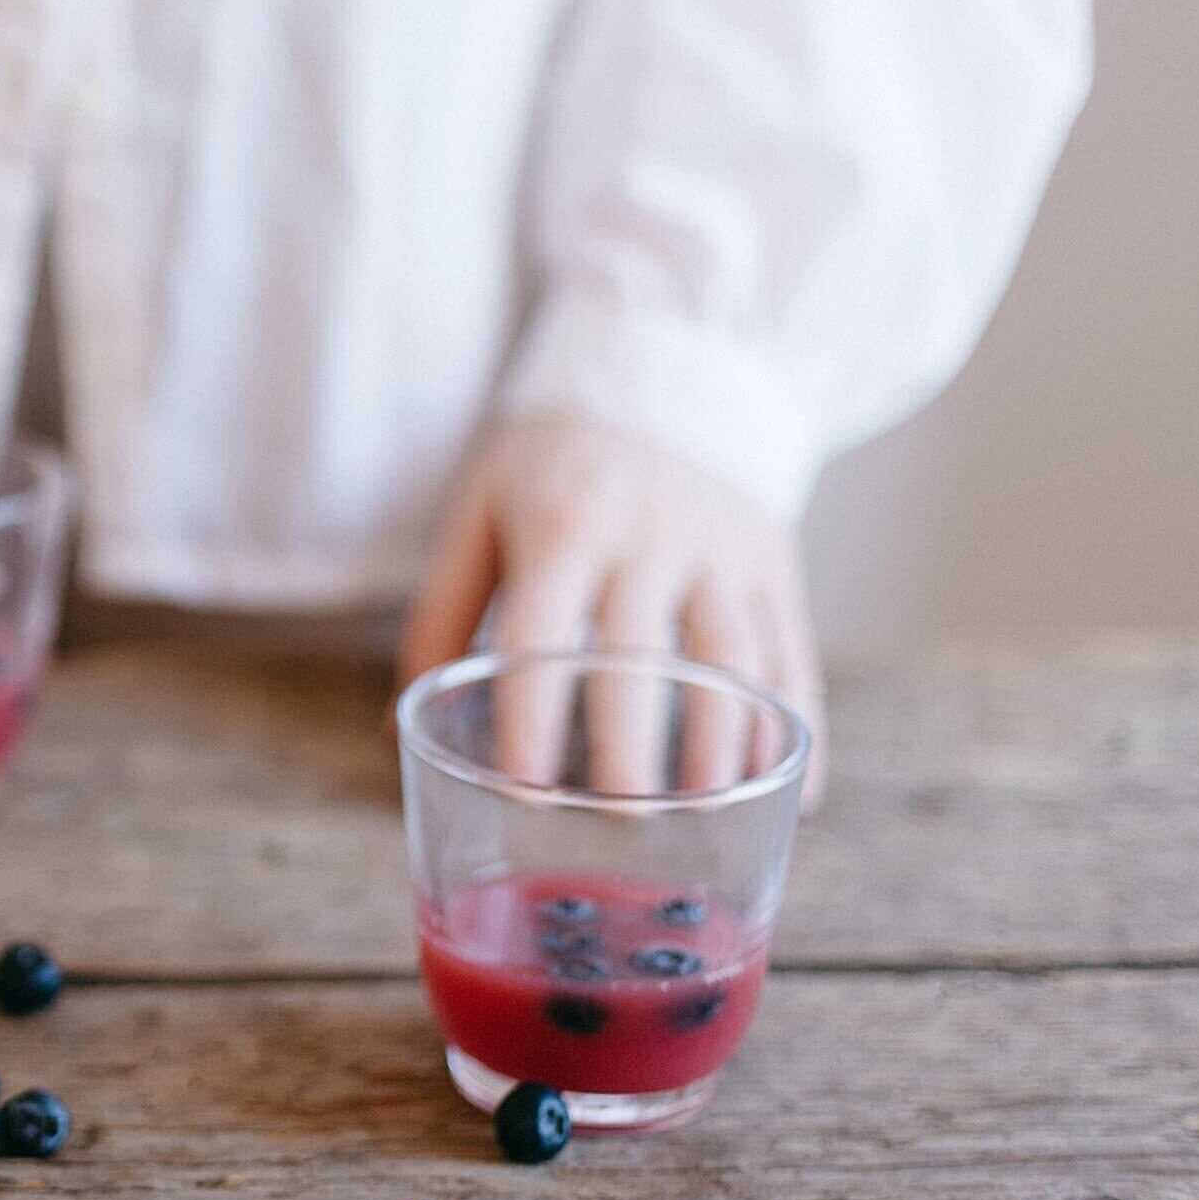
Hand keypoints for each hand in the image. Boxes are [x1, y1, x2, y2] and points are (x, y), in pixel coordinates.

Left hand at [398, 414, 824, 800]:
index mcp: (562, 526)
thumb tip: (401, 730)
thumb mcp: (479, 511)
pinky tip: (790, 796)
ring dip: (724, 747)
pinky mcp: (774, 561)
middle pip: (642, 659)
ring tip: (704, 817)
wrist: (661, 374)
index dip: (531, 717)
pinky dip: (797, 729)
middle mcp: (647, 537)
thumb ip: (441, 616)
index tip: (524, 788)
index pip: (542, 635)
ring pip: (732, 662)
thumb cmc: (550, 465)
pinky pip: (792, 652)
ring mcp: (720, 550)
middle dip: (632, 748)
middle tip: (620, 824)